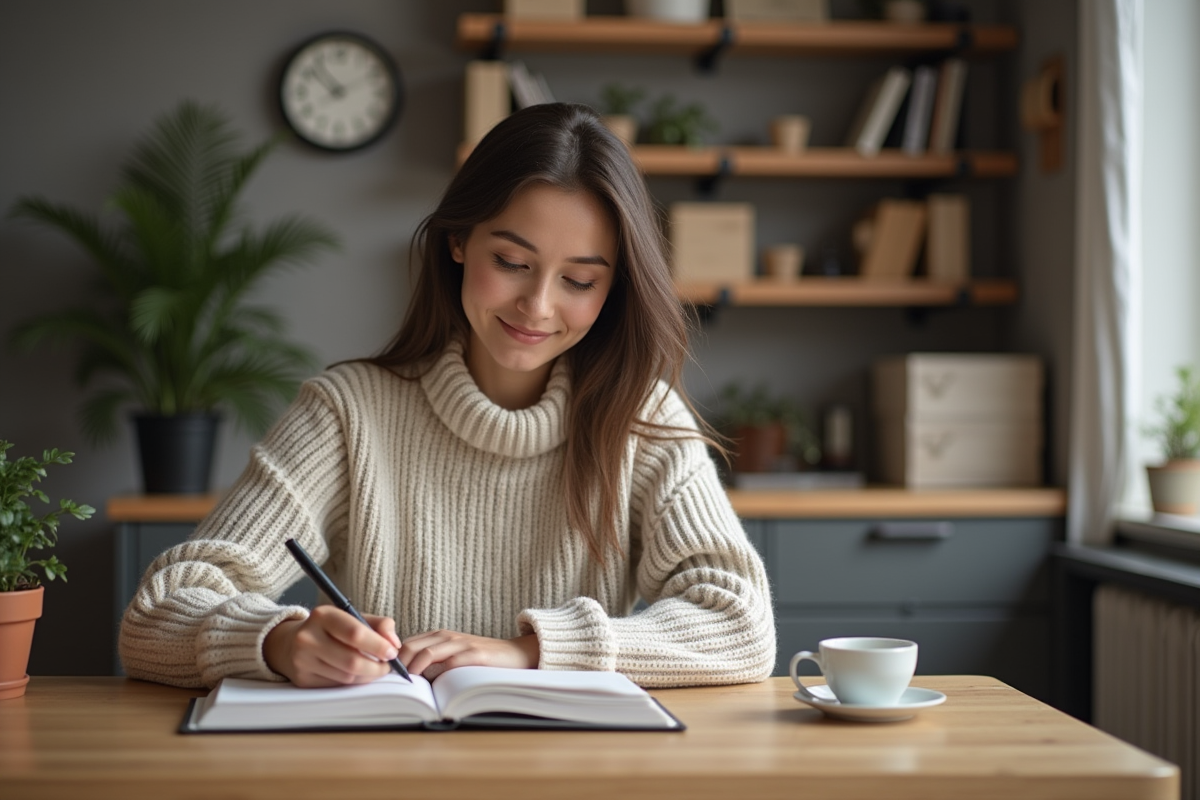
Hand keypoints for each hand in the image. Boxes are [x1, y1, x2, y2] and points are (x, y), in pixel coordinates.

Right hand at [263, 606, 400, 687]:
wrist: (290, 643)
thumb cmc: (330, 629)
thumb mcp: (352, 617)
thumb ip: (379, 625)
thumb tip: (394, 643)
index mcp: (323, 616)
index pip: (355, 633)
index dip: (378, 645)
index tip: (392, 652)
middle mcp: (308, 638)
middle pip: (352, 660)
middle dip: (377, 667)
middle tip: (387, 666)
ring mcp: (303, 660)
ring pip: (346, 676)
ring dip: (367, 676)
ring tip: (374, 669)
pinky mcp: (302, 679)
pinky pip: (337, 686)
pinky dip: (352, 682)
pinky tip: (356, 674)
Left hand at [399, 630, 539, 679]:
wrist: (515, 654)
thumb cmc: (481, 660)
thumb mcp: (453, 656)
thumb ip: (432, 662)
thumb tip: (407, 681)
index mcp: (438, 636)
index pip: (406, 644)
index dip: (393, 661)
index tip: (386, 679)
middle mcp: (446, 636)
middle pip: (410, 647)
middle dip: (398, 667)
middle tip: (393, 686)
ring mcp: (460, 644)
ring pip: (426, 653)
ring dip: (413, 671)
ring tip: (407, 688)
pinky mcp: (474, 655)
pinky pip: (449, 663)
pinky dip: (437, 676)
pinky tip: (431, 688)